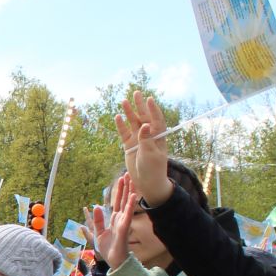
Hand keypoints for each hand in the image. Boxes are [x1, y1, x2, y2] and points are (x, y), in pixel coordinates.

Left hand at [88, 175, 135, 268]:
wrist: (114, 261)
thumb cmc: (109, 248)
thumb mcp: (98, 233)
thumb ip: (97, 220)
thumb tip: (96, 207)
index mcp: (114, 219)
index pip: (117, 201)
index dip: (119, 190)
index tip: (121, 178)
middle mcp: (120, 219)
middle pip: (123, 199)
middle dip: (125, 187)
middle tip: (128, 174)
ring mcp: (123, 223)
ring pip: (127, 205)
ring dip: (130, 192)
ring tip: (132, 181)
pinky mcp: (124, 229)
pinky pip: (127, 215)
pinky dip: (129, 206)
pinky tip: (133, 197)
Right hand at [115, 90, 173, 204]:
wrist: (147, 182)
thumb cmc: (154, 168)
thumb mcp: (151, 154)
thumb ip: (146, 140)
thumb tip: (144, 125)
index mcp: (158, 136)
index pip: (157, 119)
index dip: (153, 109)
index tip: (149, 99)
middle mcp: (148, 135)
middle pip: (144, 117)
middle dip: (140, 106)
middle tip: (136, 93)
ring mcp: (138, 140)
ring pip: (133, 123)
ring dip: (129, 113)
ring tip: (124, 101)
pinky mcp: (129, 146)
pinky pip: (124, 133)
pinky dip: (121, 125)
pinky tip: (117, 116)